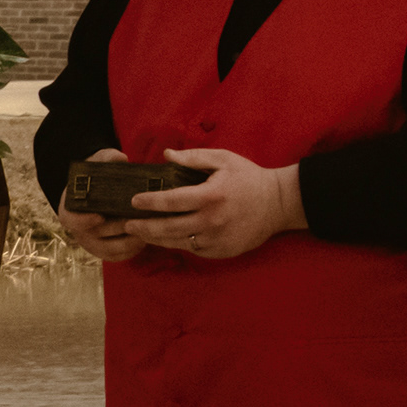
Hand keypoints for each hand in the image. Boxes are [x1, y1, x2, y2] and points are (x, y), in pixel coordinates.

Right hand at [53, 148, 155, 262]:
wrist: (96, 193)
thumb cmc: (96, 177)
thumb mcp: (97, 162)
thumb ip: (107, 158)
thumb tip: (121, 159)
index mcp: (70, 209)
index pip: (72, 220)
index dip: (84, 221)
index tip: (99, 216)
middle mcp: (78, 230)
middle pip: (98, 234)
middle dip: (121, 227)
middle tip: (142, 219)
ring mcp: (91, 243)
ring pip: (111, 249)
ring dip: (131, 241)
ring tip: (149, 228)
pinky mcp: (105, 251)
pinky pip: (119, 256)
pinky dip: (133, 250)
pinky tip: (147, 237)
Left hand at [124, 147, 303, 259]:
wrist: (279, 203)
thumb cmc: (248, 178)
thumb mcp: (223, 160)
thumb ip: (193, 157)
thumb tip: (166, 155)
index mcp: (211, 196)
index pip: (171, 201)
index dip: (149, 202)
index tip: (133, 201)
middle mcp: (212, 220)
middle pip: (168, 228)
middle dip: (144, 227)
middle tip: (127, 223)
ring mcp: (217, 239)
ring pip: (177, 242)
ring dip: (155, 238)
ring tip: (140, 232)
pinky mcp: (222, 251)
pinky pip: (193, 249)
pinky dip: (177, 244)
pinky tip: (165, 238)